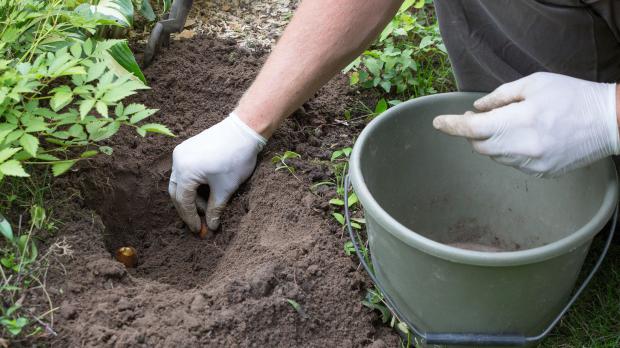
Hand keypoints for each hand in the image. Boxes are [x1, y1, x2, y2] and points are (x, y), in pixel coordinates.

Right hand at [169, 113, 265, 231]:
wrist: (244, 130)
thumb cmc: (236, 158)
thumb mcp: (226, 188)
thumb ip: (215, 209)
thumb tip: (211, 227)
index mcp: (185, 171)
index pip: (183, 201)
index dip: (191, 218)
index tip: (199, 230)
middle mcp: (178, 160)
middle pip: (177, 192)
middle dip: (188, 209)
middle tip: (200, 223)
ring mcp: (181, 152)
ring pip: (181, 181)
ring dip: (192, 196)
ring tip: (208, 207)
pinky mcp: (188, 147)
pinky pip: (185, 170)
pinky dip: (193, 183)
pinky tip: (206, 191)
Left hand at [433, 72, 619, 176]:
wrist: (610, 122)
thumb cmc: (572, 96)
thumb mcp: (534, 84)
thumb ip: (500, 97)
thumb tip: (477, 109)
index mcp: (519, 123)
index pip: (473, 129)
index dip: (452, 125)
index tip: (438, 123)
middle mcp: (523, 148)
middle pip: (480, 147)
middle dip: (474, 133)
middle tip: (480, 117)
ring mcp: (532, 165)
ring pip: (496, 157)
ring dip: (493, 142)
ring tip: (512, 123)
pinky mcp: (541, 174)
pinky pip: (513, 163)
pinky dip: (511, 150)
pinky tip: (527, 137)